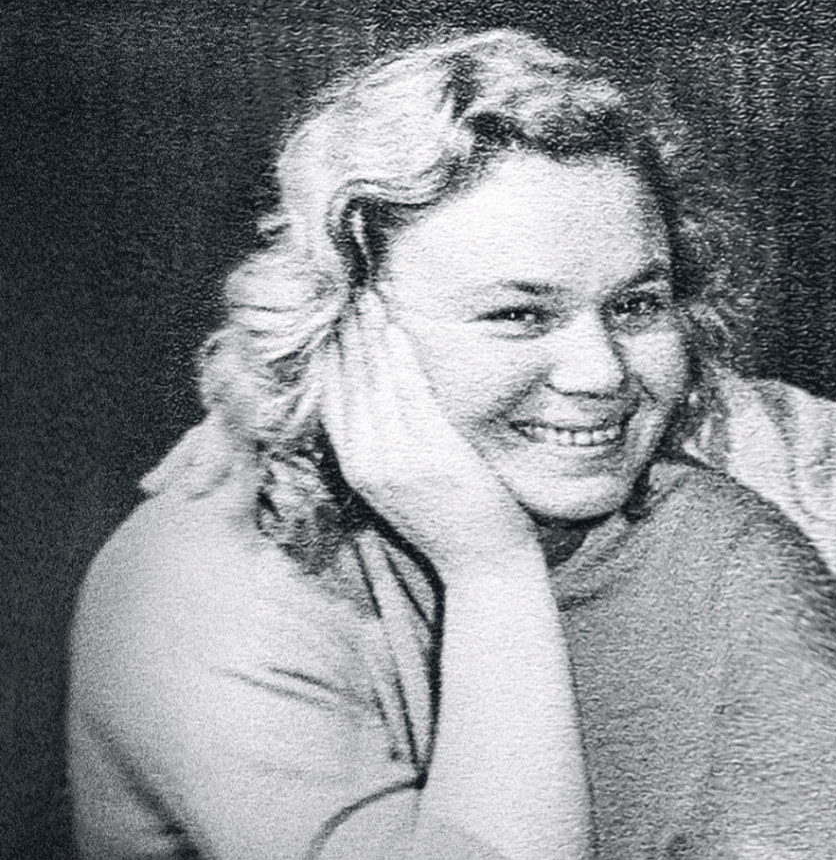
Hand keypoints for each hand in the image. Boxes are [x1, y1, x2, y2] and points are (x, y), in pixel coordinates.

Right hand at [322, 294, 535, 575]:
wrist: (486, 569)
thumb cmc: (455, 526)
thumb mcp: (405, 489)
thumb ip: (387, 450)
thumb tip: (381, 411)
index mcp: (358, 470)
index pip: (329, 400)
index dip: (326, 355)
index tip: (329, 317)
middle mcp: (368, 464)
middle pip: (344, 385)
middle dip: (342, 334)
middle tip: (344, 290)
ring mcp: (398, 461)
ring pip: (372, 384)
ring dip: (368, 335)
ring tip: (368, 295)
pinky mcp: (433, 458)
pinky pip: (410, 397)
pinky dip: (401, 361)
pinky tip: (396, 330)